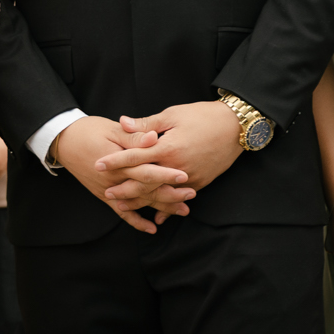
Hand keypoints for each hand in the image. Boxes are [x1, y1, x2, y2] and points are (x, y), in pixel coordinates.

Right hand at [53, 116, 193, 234]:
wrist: (63, 141)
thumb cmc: (88, 130)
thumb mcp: (112, 129)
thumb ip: (134, 136)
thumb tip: (154, 138)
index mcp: (118, 161)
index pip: (145, 170)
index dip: (165, 174)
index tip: (184, 176)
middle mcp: (114, 179)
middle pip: (146, 190)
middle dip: (170, 194)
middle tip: (191, 195)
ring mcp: (109, 190)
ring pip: (139, 202)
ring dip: (161, 207)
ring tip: (182, 210)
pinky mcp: (104, 195)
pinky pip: (122, 212)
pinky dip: (137, 221)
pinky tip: (151, 228)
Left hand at [106, 100, 245, 196]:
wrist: (235, 127)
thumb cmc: (202, 116)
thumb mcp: (172, 115)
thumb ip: (146, 124)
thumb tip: (123, 122)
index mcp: (167, 147)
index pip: (135, 157)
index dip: (115, 161)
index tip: (98, 164)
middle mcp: (177, 166)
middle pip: (145, 182)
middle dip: (125, 188)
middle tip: (106, 193)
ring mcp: (190, 177)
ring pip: (160, 194)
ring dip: (142, 201)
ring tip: (124, 207)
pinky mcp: (200, 182)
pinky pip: (179, 198)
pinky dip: (166, 208)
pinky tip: (156, 218)